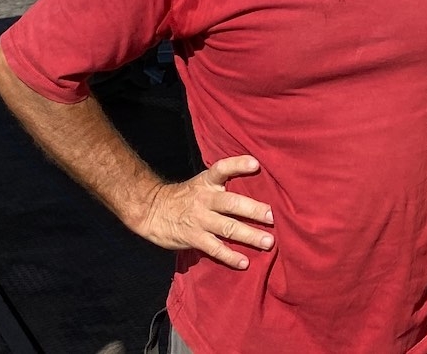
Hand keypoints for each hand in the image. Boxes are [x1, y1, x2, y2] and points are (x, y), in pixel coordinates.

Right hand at [132, 155, 273, 269]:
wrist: (153, 211)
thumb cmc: (187, 196)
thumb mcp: (202, 182)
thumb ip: (224, 182)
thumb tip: (257, 178)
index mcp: (207, 182)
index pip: (222, 168)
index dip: (238, 164)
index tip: (256, 164)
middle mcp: (205, 199)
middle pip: (232, 203)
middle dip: (254, 210)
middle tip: (272, 216)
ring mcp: (199, 220)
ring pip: (227, 228)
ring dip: (249, 235)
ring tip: (268, 242)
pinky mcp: (193, 238)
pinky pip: (214, 248)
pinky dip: (230, 256)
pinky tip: (244, 262)